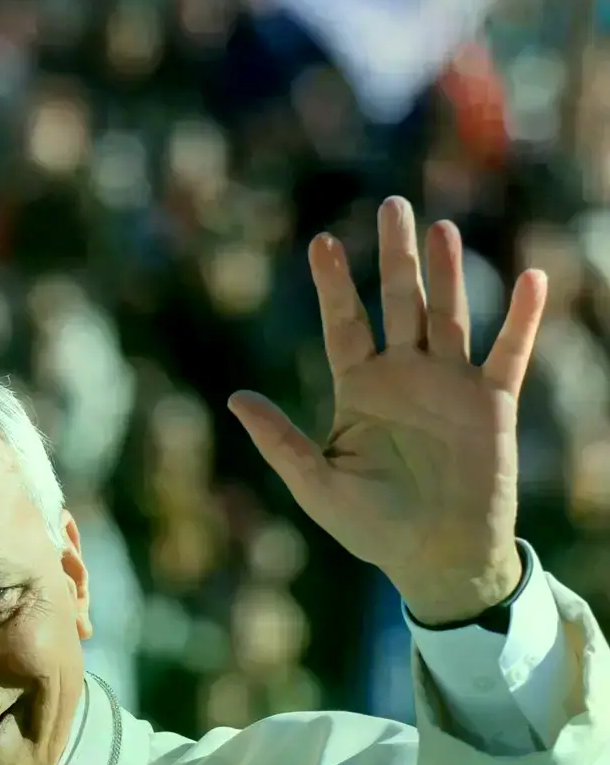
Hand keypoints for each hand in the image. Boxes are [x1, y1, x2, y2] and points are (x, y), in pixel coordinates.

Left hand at [227, 198, 546, 626]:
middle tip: (392, 207)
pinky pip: (509, 353)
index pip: (345, 324)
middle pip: (399, 303)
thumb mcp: (315, 483)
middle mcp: (405, 376)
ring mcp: (450, 386)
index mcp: (359, 389)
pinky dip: (521, 318)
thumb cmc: (371, 526)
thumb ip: (279, 439)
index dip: (334, 285)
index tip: (321, 241)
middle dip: (396, 257)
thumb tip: (235, 398)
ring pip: (449, 316)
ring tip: (442, 229)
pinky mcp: (491, 404)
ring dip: (447, 274)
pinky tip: (530, 278)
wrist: (434, 558)